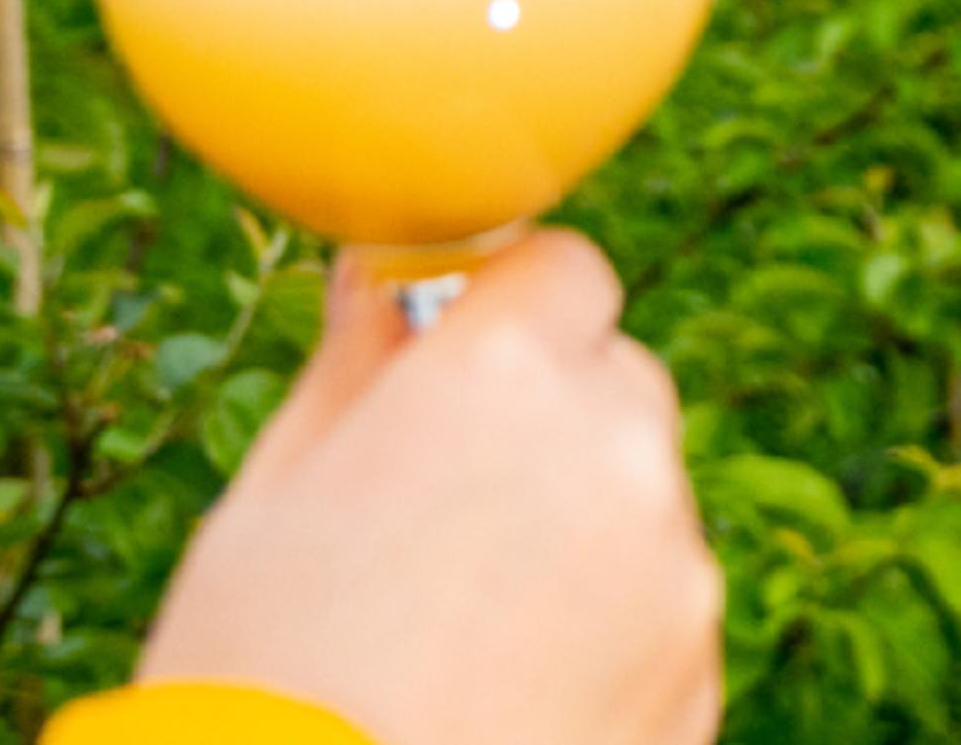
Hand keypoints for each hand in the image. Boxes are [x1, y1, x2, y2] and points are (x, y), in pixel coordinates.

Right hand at [139, 232, 721, 744]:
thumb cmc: (262, 669)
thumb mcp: (275, 493)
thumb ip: (356, 363)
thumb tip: (384, 280)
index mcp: (504, 371)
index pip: (562, 266)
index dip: (509, 307)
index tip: (455, 356)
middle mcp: (614, 449)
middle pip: (615, 381)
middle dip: (552, 415)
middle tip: (449, 501)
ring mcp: (674, 576)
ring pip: (642, 504)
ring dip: (581, 529)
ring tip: (465, 628)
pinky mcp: (699, 687)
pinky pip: (660, 617)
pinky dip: (606, 634)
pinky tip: (506, 695)